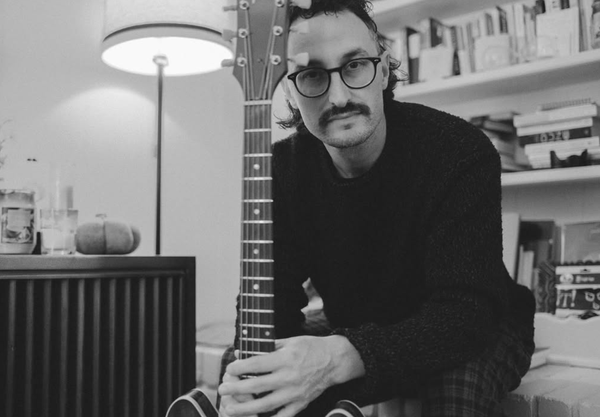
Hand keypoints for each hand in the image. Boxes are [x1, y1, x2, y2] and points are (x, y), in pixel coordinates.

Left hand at [218, 335, 364, 416]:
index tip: (230, 368)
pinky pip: (282, 416)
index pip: (257, 364)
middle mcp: (289, 377)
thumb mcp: (290, 341)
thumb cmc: (311, 348)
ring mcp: (294, 393)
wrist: (334, 361)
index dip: (240, 367)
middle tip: (222, 388)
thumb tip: (244, 352)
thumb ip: (267, 347)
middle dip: (236, 388)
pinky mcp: (300, 403)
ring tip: (230, 408)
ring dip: (245, 408)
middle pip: (257, 386)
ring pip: (265, 405)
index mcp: (286, 359)